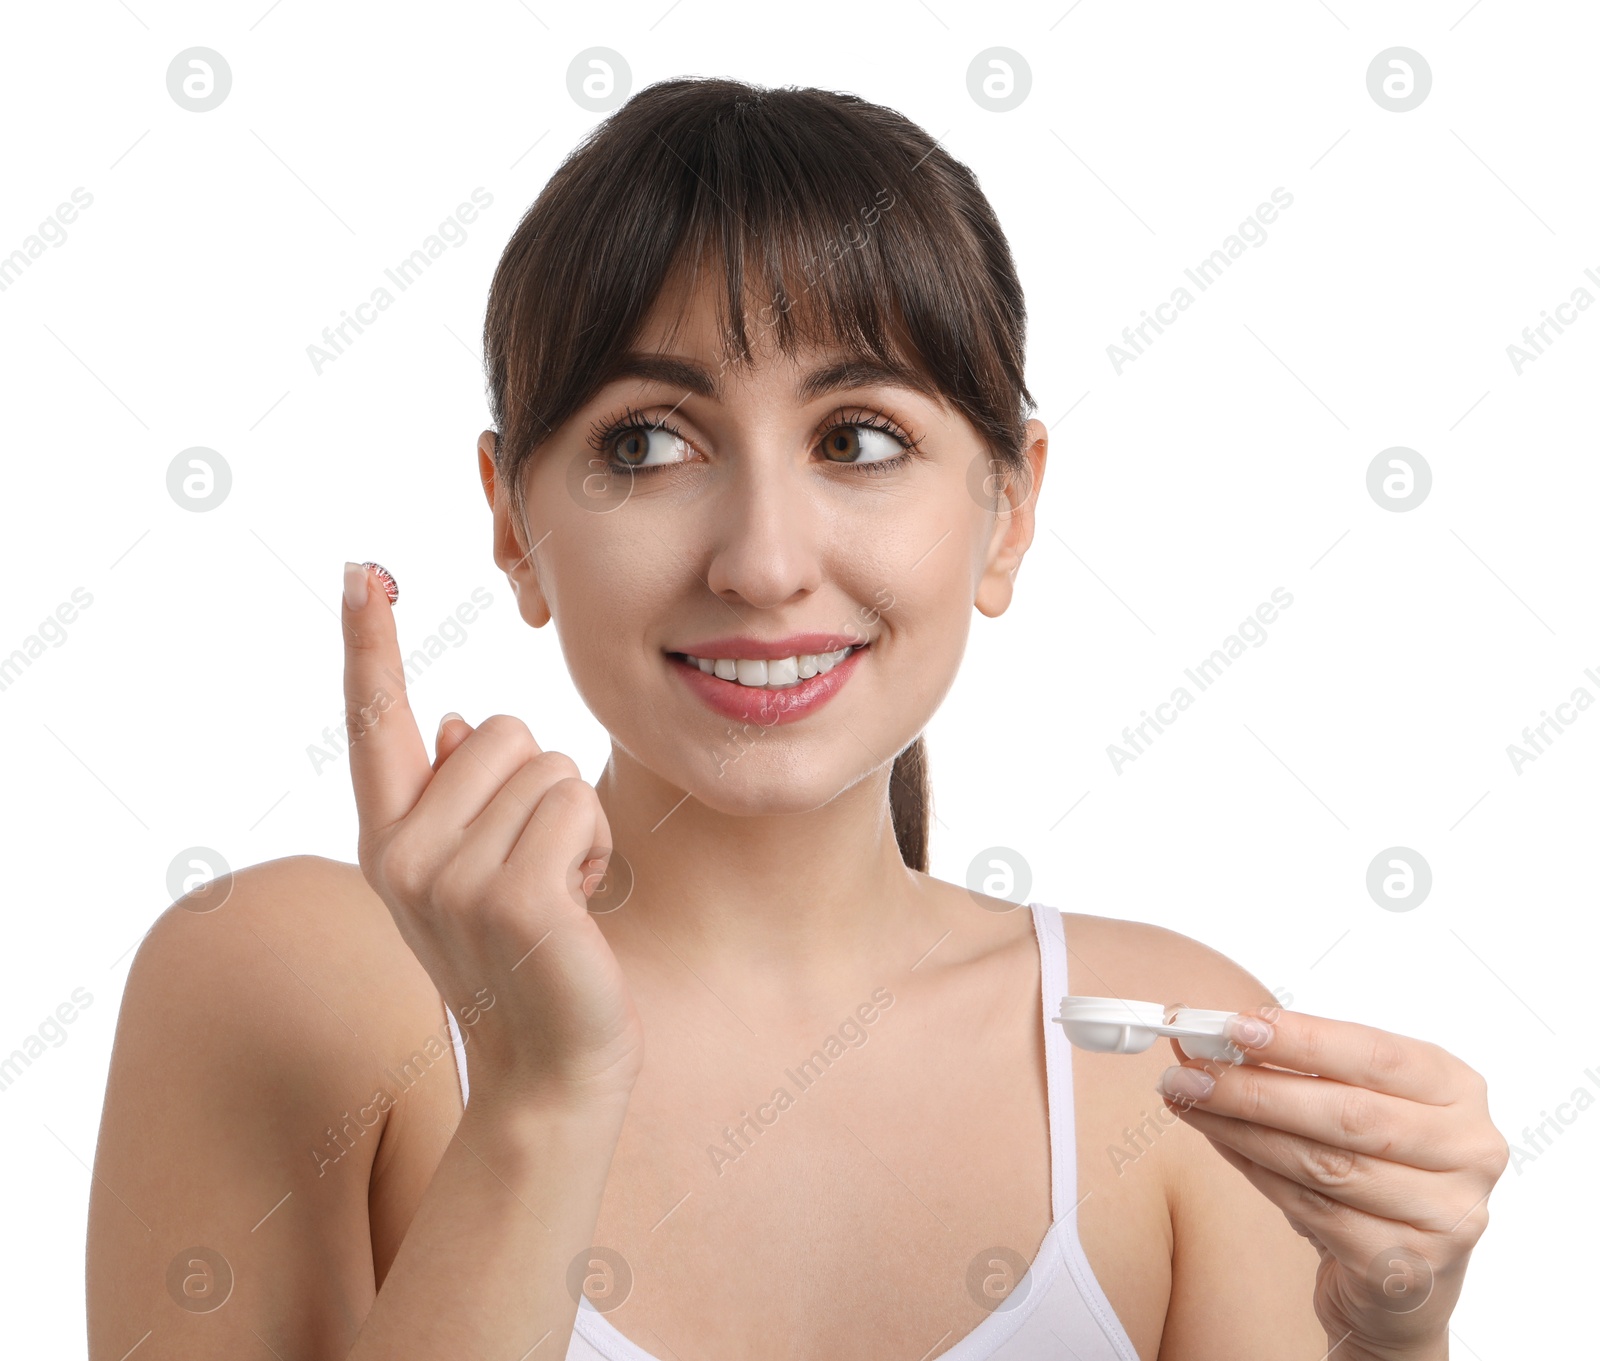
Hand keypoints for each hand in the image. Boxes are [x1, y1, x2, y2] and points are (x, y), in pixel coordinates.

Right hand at [341, 561, 644, 1108]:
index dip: (371, 642)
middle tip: (539, 868)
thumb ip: (456, 795)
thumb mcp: (479, 872)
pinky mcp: (510, 895)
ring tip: (558, 892)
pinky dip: (594, 846)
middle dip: (540, 787)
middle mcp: (400, 855)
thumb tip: (455, 719)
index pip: (375, 721)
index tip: (361, 570)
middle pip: (500, 727)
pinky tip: (579, 904)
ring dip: (574, 822)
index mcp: (389, 840)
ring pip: (546, 765)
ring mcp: (448, 879)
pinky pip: (573, 806)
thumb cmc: (529, 956)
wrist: (553, 1063)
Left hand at [1158, 1007, 1508, 1358]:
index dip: (1304, 1039)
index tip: (1235, 1025)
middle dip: (1256, 1087)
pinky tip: (1222, 1143)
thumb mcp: (1350, 1101)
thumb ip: (1293, 1067)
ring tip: (1189, 1100)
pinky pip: (1314, 1209)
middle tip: (1190, 1069)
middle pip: (1347, 1112)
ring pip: (1324, 1163)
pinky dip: (1257, 1171)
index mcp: (1457, 1091)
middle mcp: (1468, 1150)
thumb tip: (1205, 1033)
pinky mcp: (1408, 1266)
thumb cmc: (1372, 1165)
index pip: (1377, 1054)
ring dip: (1243, 1128)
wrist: (1402, 1276)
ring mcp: (1446, 1214)